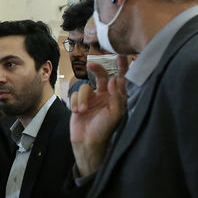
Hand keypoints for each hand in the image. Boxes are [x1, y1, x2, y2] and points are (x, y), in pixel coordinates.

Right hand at [69, 56, 128, 177]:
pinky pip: (75, 94)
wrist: (87, 142)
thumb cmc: (104, 129)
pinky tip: (78, 112)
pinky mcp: (79, 102)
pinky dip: (76, 102)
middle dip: (97, 70)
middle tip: (91, 65)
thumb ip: (116, 96)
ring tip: (83, 111)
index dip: (121, 67)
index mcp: (115, 97)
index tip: (121, 55)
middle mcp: (104, 95)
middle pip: (101, 76)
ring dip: (82, 98)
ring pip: (85, 87)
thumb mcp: (115, 113)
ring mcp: (91, 98)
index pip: (120, 79)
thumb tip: (114, 79)